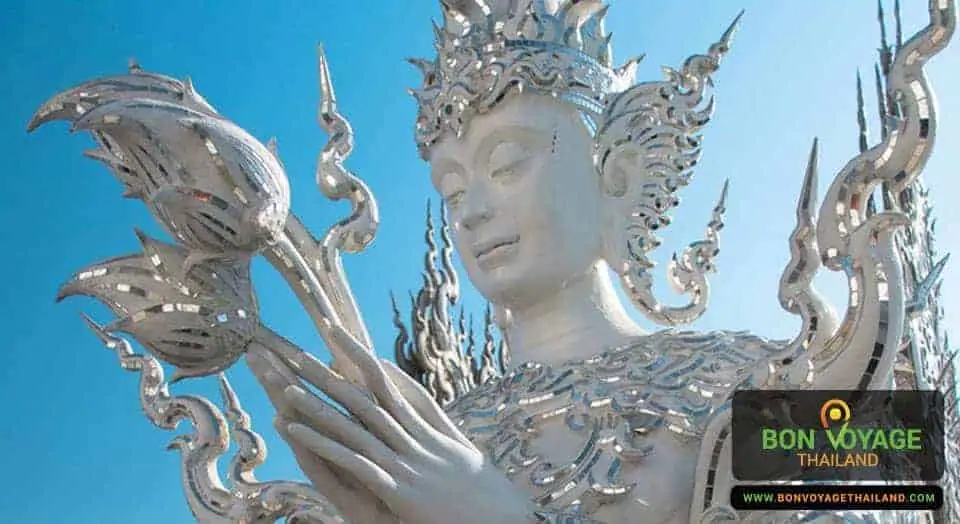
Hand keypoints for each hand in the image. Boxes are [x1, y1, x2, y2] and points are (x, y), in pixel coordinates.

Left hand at [251, 327, 535, 523]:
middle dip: (331, 373)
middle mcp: (414, 438)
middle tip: (298, 351)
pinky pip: (353, 462)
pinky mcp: (399, 488)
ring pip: (355, 425)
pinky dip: (323, 444)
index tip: (335, 332)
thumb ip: (435, 422)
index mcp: (427, 428)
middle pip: (365, 398)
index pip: (387, 382)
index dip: (359, 356)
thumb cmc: (485, 491)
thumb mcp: (461, 450)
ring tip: (287, 386)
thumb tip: (415, 400)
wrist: (506, 518)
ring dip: (319, 405)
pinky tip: (295, 430)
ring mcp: (407, 462)